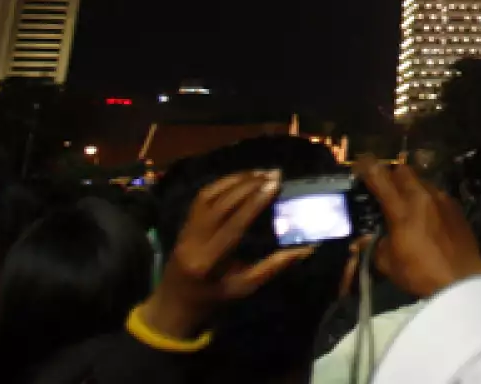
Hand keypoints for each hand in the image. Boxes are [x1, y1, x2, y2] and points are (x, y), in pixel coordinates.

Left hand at [138, 171, 310, 339]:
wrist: (172, 307)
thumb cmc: (212, 301)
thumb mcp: (244, 288)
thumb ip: (274, 266)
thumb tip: (308, 248)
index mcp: (209, 262)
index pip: (234, 225)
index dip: (254, 202)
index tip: (275, 184)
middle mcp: (194, 242)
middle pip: (221, 205)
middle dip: (248, 185)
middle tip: (274, 173)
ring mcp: (185, 231)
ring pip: (208, 196)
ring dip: (234, 180)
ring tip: (259, 172)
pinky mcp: (183, 225)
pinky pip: (200, 198)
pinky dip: (221, 184)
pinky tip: (239, 179)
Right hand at [362, 160, 480, 296]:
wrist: (461, 278)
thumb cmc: (420, 272)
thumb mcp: (388, 263)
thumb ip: (374, 246)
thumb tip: (364, 241)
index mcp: (401, 209)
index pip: (380, 178)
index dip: (367, 166)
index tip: (360, 161)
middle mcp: (422, 196)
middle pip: (404, 170)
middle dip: (391, 175)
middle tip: (385, 189)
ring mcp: (442, 199)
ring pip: (422, 180)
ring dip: (411, 187)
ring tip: (407, 205)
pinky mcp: (456, 206)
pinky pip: (436, 194)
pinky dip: (426, 199)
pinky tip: (426, 216)